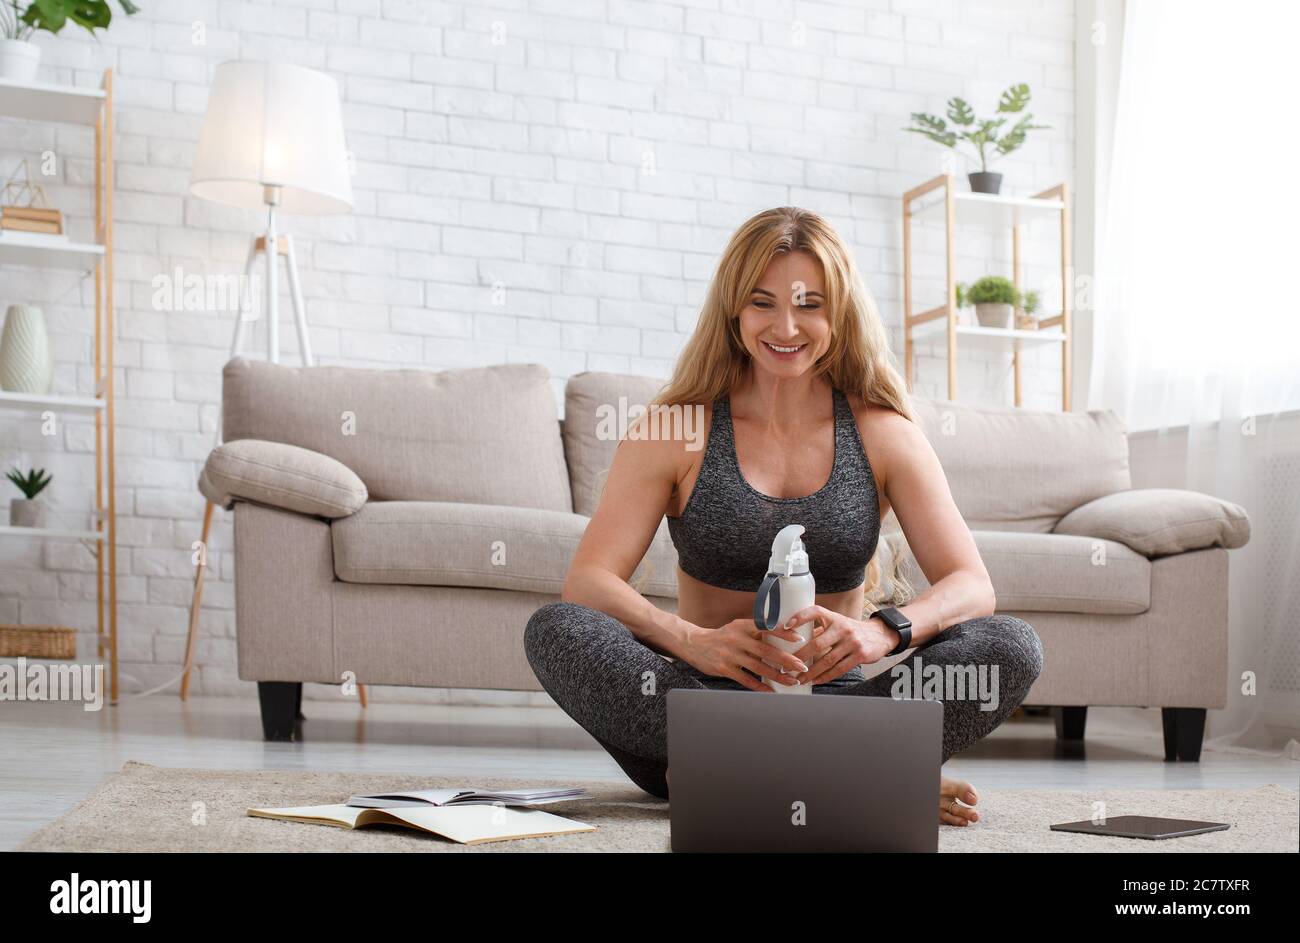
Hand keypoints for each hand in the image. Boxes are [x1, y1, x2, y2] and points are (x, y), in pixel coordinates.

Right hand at [683, 618, 809, 691]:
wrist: (694, 644)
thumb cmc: (722, 636)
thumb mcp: (737, 627)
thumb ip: (755, 631)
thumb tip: (782, 636)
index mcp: (742, 626)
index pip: (766, 627)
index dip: (783, 632)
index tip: (799, 638)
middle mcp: (736, 639)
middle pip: (765, 650)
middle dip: (786, 659)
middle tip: (801, 666)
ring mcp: (730, 655)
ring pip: (758, 667)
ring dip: (777, 676)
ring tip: (792, 681)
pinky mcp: (724, 668)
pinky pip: (746, 680)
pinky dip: (760, 686)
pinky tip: (771, 691)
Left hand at [783, 606, 898, 684]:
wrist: (880, 635)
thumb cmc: (851, 630)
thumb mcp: (837, 624)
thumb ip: (819, 630)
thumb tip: (794, 638)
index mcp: (834, 618)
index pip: (816, 611)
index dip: (800, 617)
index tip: (786, 626)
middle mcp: (843, 628)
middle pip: (817, 643)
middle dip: (800, 657)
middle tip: (787, 666)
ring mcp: (852, 642)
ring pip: (827, 660)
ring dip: (811, 672)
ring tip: (799, 678)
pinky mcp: (860, 655)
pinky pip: (839, 669)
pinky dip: (825, 677)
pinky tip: (815, 681)